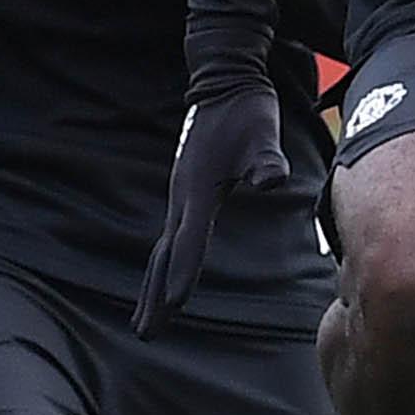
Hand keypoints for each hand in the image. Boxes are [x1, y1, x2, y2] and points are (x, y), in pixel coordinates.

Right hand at [133, 77, 286, 338]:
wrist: (223, 81)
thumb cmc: (246, 111)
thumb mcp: (263, 134)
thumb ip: (266, 161)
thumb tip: (271, 182)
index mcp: (197, 190)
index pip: (188, 242)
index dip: (182, 275)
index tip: (174, 306)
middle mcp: (181, 197)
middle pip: (163, 257)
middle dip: (154, 296)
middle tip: (146, 333)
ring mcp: (180, 194)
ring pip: (160, 250)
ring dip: (152, 286)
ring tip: (144, 318)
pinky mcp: (185, 190)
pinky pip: (169, 238)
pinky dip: (162, 264)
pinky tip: (164, 275)